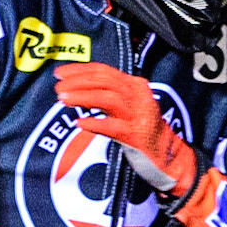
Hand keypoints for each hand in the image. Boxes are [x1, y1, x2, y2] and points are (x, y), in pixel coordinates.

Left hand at [53, 63, 198, 195]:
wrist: (168, 156)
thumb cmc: (142, 130)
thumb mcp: (128, 106)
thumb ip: (108, 94)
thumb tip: (75, 86)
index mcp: (135, 85)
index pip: (104, 71)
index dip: (80, 70)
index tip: (60, 73)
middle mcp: (139, 96)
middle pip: (105, 81)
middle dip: (79, 82)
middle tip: (58, 87)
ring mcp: (139, 115)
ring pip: (109, 99)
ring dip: (83, 97)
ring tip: (63, 100)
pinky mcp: (137, 135)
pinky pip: (112, 127)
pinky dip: (94, 123)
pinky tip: (79, 122)